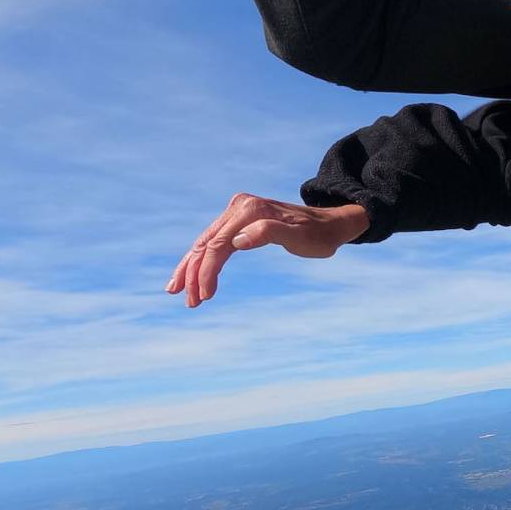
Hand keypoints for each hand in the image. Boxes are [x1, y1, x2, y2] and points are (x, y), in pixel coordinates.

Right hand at [166, 194, 367, 307]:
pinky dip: (202, 259)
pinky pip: (214, 241)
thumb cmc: (318, 235)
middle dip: (193, 274)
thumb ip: (270, 233)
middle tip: (189, 302)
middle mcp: (239, 206)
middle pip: (206, 243)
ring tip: (180, 293)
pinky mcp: (238, 218)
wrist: (330, 223)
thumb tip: (237, 241)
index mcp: (250, 210)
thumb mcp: (300, 238)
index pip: (219, 244)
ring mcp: (237, 211)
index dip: (207, 271)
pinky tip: (192, 275)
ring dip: (191, 269)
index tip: (205, 296)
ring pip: (205, 242)